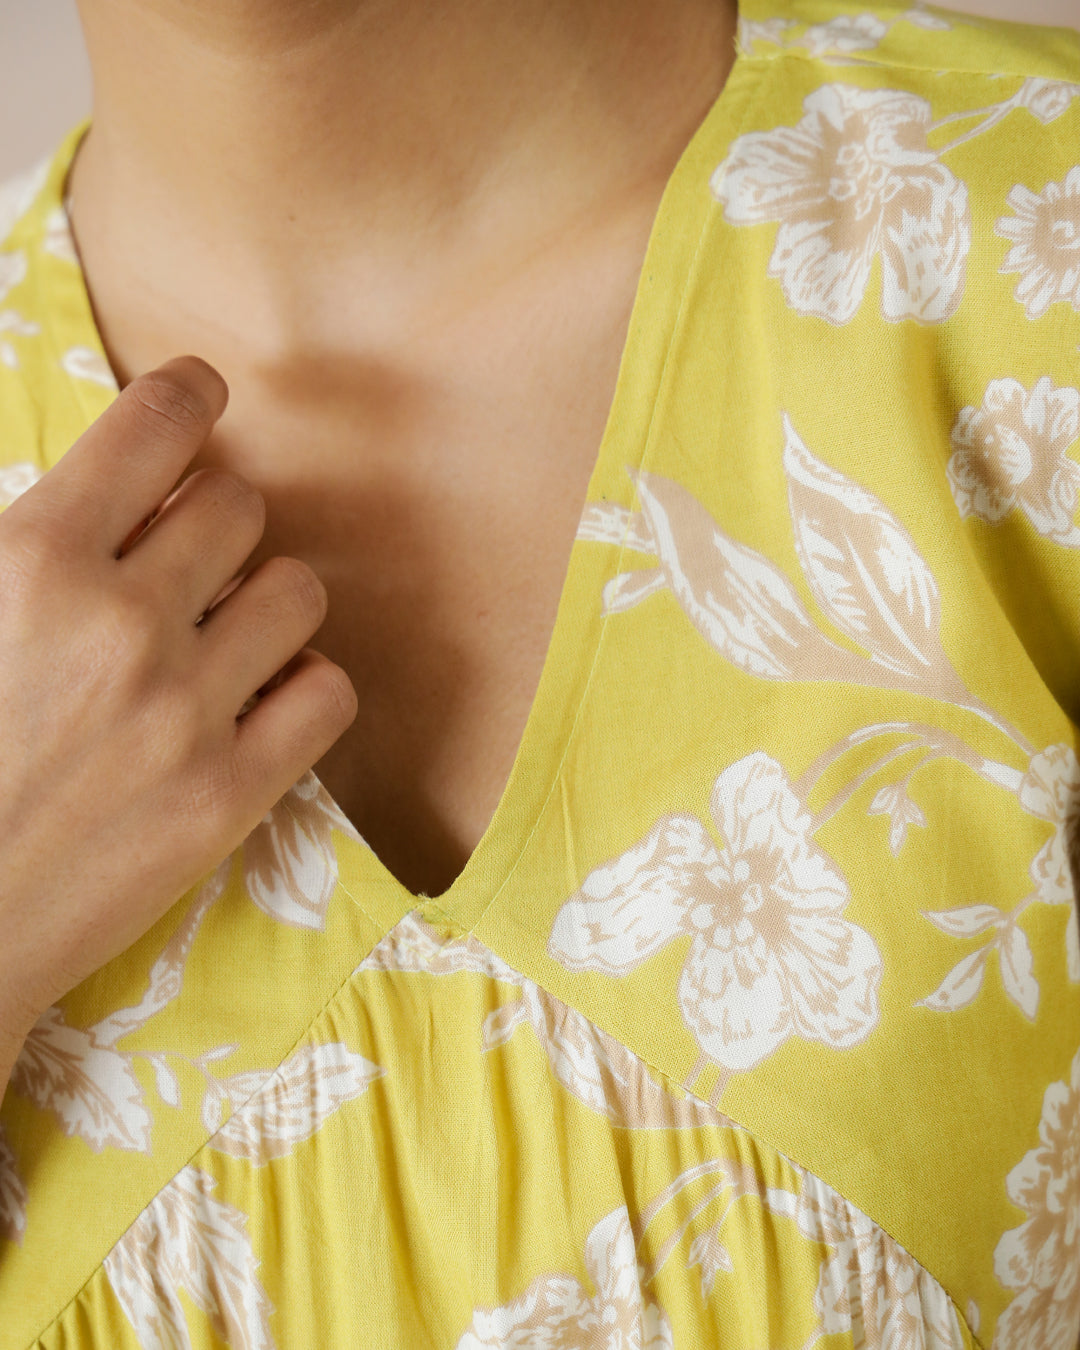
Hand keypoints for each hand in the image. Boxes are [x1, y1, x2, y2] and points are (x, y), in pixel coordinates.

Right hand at [0, 354, 356, 1053]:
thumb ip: (23, 545)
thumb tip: (98, 495)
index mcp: (32, 558)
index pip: (157, 423)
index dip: (189, 395)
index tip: (201, 397)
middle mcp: (122, 621)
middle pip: (238, 506)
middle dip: (213, 521)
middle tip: (183, 562)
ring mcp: (186, 712)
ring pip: (297, 590)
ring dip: (264, 600)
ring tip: (222, 635)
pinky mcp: (230, 795)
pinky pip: (329, 692)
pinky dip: (302, 685)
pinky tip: (257, 700)